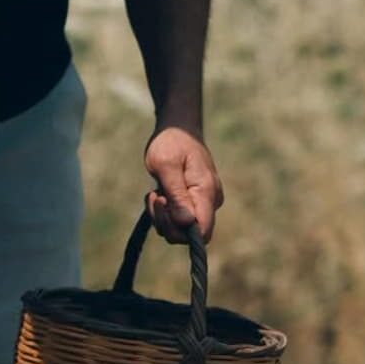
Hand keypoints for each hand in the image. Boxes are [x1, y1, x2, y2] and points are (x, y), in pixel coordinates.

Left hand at [144, 126, 223, 242]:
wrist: (177, 128)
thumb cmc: (171, 142)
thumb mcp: (166, 166)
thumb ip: (177, 196)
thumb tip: (186, 224)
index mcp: (206, 192)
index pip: (202, 232)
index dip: (180, 231)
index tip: (163, 205)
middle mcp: (210, 201)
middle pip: (189, 234)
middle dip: (165, 222)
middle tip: (154, 197)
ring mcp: (203, 203)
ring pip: (180, 229)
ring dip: (161, 216)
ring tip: (154, 193)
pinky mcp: (194, 203)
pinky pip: (177, 220)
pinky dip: (163, 213)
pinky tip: (158, 195)